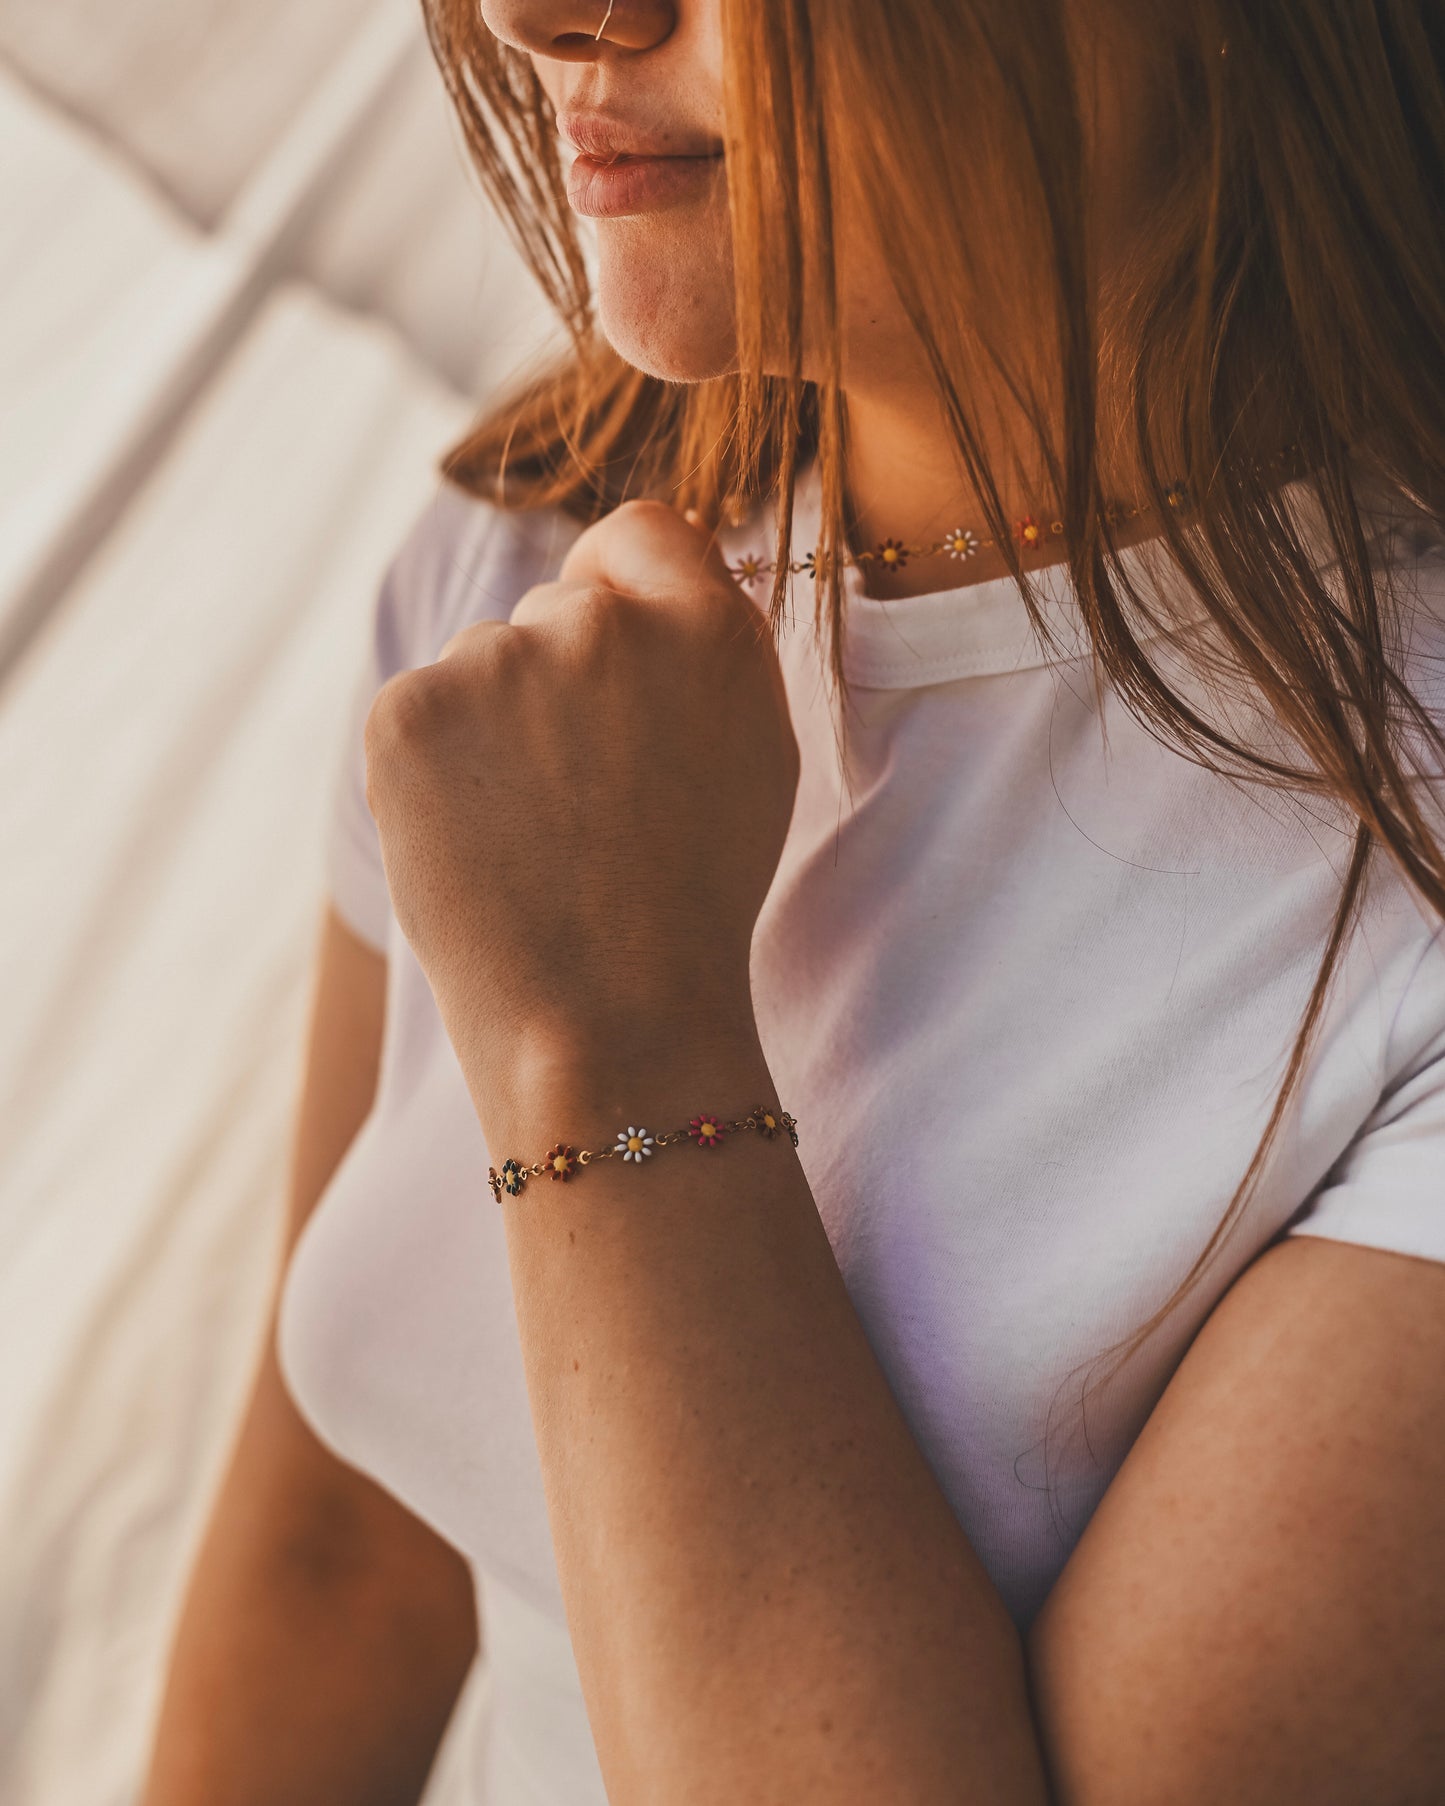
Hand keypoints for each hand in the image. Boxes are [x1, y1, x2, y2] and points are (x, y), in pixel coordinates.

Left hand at [362, 499, 799, 1109]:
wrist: (606, 1023)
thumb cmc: (689, 906)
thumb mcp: (751, 755)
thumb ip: (707, 645)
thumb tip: (641, 564)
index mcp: (706, 629)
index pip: (643, 535)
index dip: (620, 590)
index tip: (608, 661)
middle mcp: (602, 624)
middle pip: (553, 612)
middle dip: (557, 685)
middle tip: (581, 805)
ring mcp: (496, 661)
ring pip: (481, 667)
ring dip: (494, 731)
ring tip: (532, 841)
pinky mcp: (407, 711)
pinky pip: (420, 714)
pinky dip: (434, 772)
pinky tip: (475, 844)